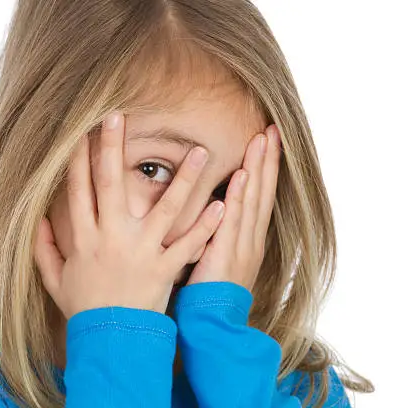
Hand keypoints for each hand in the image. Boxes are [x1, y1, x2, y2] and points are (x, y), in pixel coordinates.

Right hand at [34, 111, 225, 318]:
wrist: (110, 341)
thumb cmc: (83, 308)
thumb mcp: (55, 280)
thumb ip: (45, 250)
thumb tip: (37, 222)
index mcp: (84, 238)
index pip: (77, 190)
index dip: (75, 159)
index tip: (78, 131)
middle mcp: (111, 238)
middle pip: (110, 186)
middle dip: (112, 148)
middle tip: (117, 116)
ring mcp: (141, 252)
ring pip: (165, 208)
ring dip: (183, 179)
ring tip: (199, 152)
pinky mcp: (165, 268)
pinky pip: (188, 244)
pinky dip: (205, 225)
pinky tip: (222, 205)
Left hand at [186, 124, 281, 290]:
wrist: (214, 323)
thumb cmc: (211, 290)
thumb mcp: (218, 256)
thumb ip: (217, 232)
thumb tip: (211, 207)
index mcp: (249, 238)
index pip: (260, 196)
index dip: (266, 168)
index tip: (268, 141)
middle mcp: (251, 238)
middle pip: (263, 192)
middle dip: (268, 160)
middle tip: (272, 130)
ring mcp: (243, 245)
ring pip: (253, 200)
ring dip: (258, 169)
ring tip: (262, 140)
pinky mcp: (229, 253)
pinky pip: (235, 220)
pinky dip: (240, 197)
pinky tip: (243, 176)